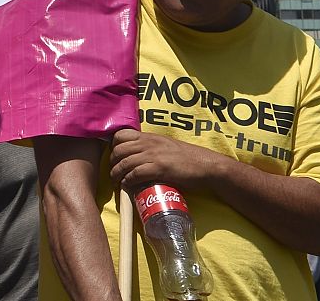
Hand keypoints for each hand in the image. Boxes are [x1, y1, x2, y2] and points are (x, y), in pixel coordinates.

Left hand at [108, 128, 227, 192]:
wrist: (206, 165)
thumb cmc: (187, 157)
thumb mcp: (165, 145)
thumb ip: (151, 147)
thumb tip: (136, 155)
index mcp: (149, 136)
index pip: (121, 134)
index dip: (114, 146)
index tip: (115, 156)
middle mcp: (149, 143)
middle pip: (119, 149)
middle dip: (112, 162)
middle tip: (114, 171)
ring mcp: (154, 155)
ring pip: (125, 162)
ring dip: (117, 173)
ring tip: (117, 181)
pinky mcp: (160, 168)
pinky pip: (136, 173)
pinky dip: (128, 180)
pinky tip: (127, 185)